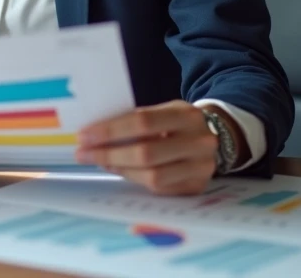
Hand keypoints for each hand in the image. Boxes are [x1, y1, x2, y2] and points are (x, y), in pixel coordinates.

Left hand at [75, 100, 223, 195]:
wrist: (217, 136)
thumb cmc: (177, 123)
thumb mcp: (163, 112)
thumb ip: (135, 120)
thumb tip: (94, 134)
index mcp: (186, 115)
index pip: (143, 122)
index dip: (110, 130)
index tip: (84, 135)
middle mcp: (199, 142)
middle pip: (146, 153)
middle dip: (108, 154)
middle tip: (83, 153)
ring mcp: (201, 168)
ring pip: (152, 176)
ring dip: (119, 169)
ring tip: (99, 161)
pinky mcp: (197, 187)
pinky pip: (159, 189)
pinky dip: (134, 179)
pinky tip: (119, 169)